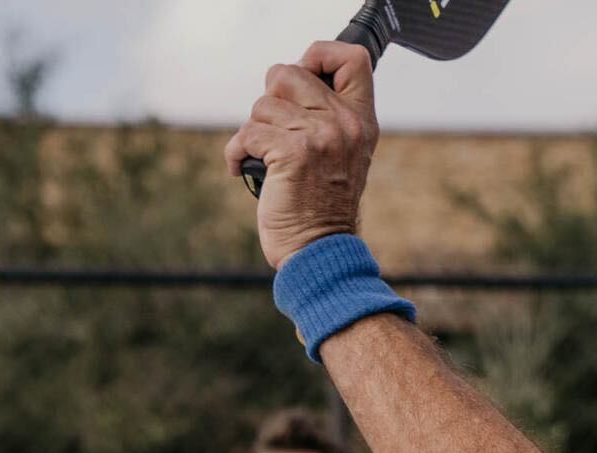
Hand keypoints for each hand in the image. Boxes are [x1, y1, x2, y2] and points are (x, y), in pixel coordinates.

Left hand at [224, 42, 378, 268]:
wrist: (320, 253)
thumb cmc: (322, 210)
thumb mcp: (342, 157)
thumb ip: (328, 119)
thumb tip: (288, 84)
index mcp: (360, 121)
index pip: (352, 58)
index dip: (319, 55)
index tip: (302, 78)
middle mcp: (343, 123)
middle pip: (290, 73)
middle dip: (270, 100)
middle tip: (272, 132)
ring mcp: (318, 136)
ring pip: (263, 104)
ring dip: (253, 132)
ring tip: (262, 159)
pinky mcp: (290, 153)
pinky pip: (247, 133)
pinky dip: (236, 153)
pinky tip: (243, 168)